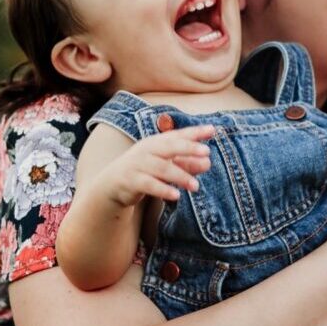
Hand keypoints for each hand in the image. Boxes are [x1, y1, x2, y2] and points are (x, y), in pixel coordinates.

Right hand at [93, 126, 213, 206]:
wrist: (113, 183)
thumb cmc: (145, 171)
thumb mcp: (166, 165)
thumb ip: (186, 163)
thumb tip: (207, 162)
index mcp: (157, 142)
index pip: (178, 135)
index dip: (195, 132)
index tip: (213, 130)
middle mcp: (147, 149)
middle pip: (169, 146)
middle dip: (188, 148)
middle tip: (207, 152)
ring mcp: (138, 164)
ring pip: (161, 168)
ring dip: (180, 176)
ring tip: (196, 186)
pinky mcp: (130, 180)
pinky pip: (148, 184)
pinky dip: (163, 189)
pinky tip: (176, 195)